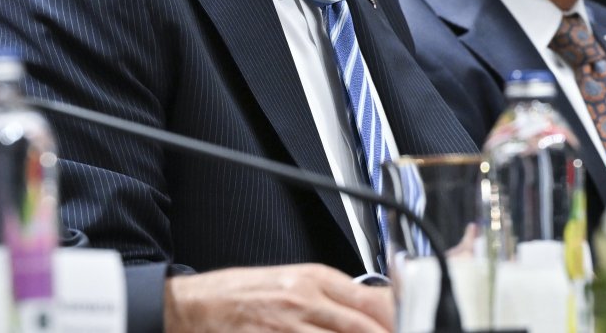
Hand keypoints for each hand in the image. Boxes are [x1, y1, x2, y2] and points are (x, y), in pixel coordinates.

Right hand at [163, 263, 392, 331]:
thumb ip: (331, 296)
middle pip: (363, 327)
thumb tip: (373, 310)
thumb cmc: (241, 295)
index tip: (412, 328)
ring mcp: (287, 325)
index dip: (398, 321)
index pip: (372, 301)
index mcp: (314, 278)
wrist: (193, 305)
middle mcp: (304, 299)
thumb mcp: (291, 282)